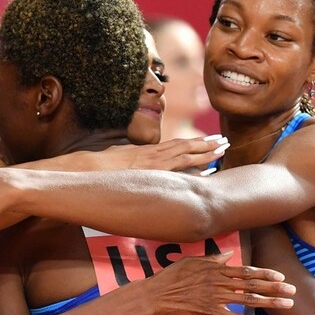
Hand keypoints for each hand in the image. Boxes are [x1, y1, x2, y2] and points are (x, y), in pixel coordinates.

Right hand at [96, 135, 228, 172]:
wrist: (90, 168)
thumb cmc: (102, 165)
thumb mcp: (121, 156)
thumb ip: (133, 157)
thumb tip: (134, 159)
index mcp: (149, 150)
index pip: (178, 144)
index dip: (195, 143)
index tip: (210, 141)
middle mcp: (155, 154)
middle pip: (186, 147)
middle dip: (207, 146)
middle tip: (225, 142)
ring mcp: (154, 163)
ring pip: (186, 156)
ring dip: (206, 154)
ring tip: (223, 150)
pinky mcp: (151, 173)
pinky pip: (177, 171)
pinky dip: (194, 171)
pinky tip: (208, 172)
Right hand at [141, 251, 294, 314]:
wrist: (155, 295)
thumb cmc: (170, 277)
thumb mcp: (191, 261)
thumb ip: (212, 258)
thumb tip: (228, 255)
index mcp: (215, 269)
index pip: (245, 270)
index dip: (264, 273)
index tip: (280, 275)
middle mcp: (219, 282)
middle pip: (252, 284)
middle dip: (275, 287)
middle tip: (293, 290)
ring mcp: (216, 297)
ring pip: (248, 300)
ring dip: (270, 302)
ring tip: (287, 305)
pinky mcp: (210, 312)